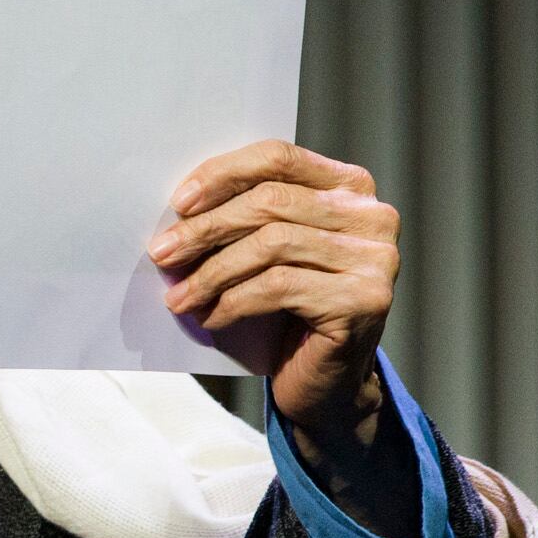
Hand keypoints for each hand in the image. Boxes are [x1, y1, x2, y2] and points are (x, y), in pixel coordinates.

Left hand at [151, 141, 397, 429]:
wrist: (327, 379)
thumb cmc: (290, 307)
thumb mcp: (269, 252)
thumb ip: (247, 218)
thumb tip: (180, 209)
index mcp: (350, 187)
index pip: (279, 158)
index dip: (224, 174)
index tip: (179, 203)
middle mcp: (373, 216)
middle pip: (271, 203)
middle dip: (206, 229)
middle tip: (162, 254)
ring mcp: (375, 258)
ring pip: (271, 245)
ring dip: (212, 272)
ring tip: (178, 296)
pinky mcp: (364, 299)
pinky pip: (279, 287)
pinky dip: (233, 302)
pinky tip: (211, 317)